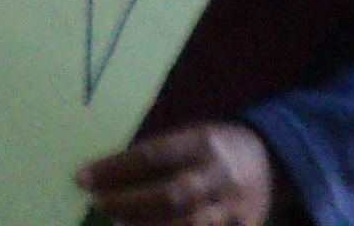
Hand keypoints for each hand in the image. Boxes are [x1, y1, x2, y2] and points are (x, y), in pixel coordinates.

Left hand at [77, 121, 275, 225]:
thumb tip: (107, 175)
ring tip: (117, 225)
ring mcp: (236, 207)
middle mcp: (221, 174)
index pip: (152, 155)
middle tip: (98, 203)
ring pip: (191, 224)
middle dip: (129, 203)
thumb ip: (157, 156)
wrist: (271, 160)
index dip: (115, 169)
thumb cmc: (213, 147)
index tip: (82, 178)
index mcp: (203, 141)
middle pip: (172, 194)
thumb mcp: (190, 136)